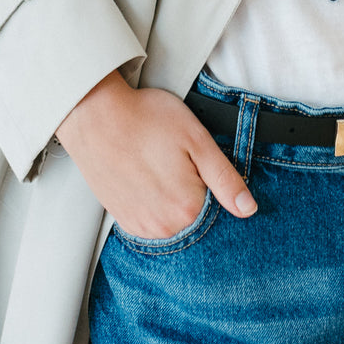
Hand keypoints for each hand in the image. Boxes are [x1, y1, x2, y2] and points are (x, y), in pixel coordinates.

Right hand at [54, 72, 256, 237]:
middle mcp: (163, 227)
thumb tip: (248, 209)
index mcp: (187, 209)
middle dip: (194, 193)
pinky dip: (155, 204)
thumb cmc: (145, 119)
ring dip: (174, 200)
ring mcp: (140, 226)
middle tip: (177, 160)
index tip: (199, 163)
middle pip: (196, 218)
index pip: (220, 211)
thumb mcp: (196, 139)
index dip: (215, 184)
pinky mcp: (122, 220)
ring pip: (173, 221)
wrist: (95, 116)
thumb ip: (225, 178)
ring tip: (161, 166)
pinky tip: (148, 177)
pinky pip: (151, 221)